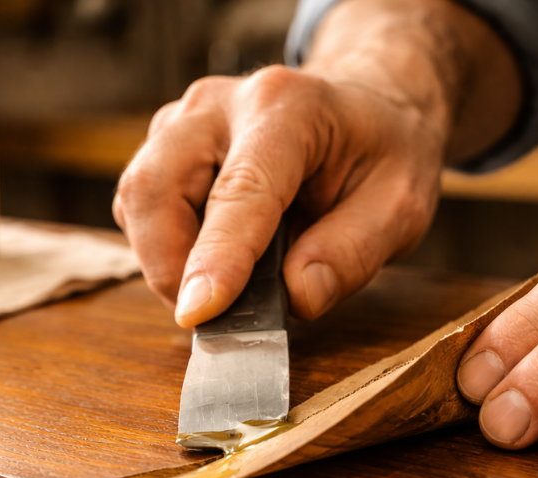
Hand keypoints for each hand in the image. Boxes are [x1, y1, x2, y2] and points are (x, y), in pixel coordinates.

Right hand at [114, 66, 443, 324]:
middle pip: (154, 188)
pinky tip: (210, 256)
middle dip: (170, 266)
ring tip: (224, 285)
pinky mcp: (164, 143)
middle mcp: (221, 104)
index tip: (198, 314)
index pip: (238, 190)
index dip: (215, 257)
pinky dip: (162, 247)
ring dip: (165, 261)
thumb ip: (352, 252)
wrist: (365, 107)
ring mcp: (184, 120)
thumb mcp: (401, 206)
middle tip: (214, 314)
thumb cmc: (381, 154)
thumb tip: (296, 297)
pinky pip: (137, 205)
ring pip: (136, 199)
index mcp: (289, 109)